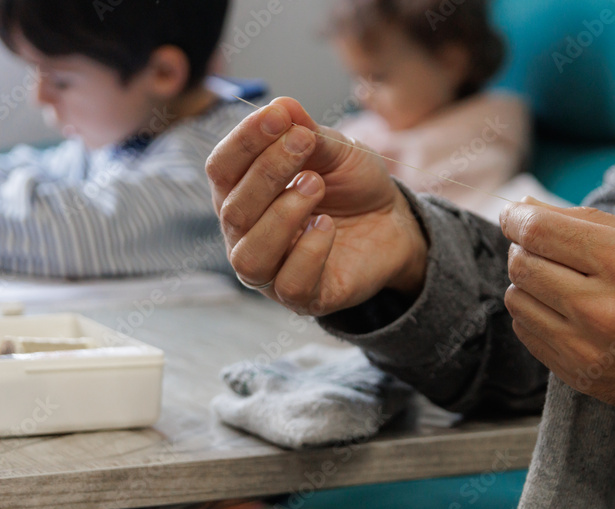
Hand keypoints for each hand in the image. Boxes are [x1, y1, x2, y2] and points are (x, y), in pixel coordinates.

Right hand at [206, 97, 427, 315]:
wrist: (393, 222)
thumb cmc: (352, 185)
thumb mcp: (336, 150)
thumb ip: (307, 132)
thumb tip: (282, 104)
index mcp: (241, 193)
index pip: (221, 169)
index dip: (244, 141)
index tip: (278, 116)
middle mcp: (244, 235)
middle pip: (233, 209)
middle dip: (268, 171)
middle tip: (306, 145)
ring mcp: (270, 270)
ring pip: (250, 255)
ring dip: (282, 216)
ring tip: (317, 186)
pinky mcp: (300, 297)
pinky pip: (288, 283)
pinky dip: (308, 252)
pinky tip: (327, 226)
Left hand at [501, 198, 614, 425]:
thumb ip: (589, 222)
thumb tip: (527, 208)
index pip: (539, 232)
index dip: (516, 219)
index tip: (515, 217)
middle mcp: (601, 307)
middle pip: (522, 265)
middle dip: (523, 249)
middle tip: (541, 248)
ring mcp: (587, 347)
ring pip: (517, 300)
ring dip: (527, 284)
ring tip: (557, 282)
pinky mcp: (579, 375)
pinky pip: (528, 334)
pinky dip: (535, 315)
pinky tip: (563, 311)